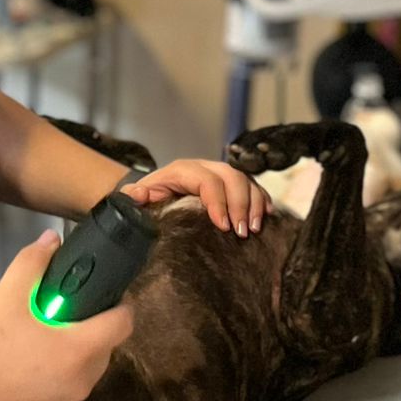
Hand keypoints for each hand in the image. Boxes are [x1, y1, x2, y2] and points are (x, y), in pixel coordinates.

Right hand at [0, 233, 132, 400]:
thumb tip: (51, 240)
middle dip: (90, 333)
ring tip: (38, 348)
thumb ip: (34, 263)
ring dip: (71, 362)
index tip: (104, 297)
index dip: (120, 306)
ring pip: (81, 379)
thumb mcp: (7, 295)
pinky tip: (22, 378)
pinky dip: (52, 388)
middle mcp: (80, 384)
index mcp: (80, 349)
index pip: (123, 325)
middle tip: (61, 318)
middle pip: (103, 352)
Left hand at [121, 158, 267, 236]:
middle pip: (231, 177)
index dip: (218, 201)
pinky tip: (266, 215)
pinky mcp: (231, 184)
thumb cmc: (149, 199)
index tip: (223, 226)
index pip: (207, 180)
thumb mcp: (140, 197)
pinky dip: (261, 199)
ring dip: (254, 203)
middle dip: (241, 204)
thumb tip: (137, 194)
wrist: (155, 193)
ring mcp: (220, 174)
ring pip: (246, 180)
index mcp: (183, 170)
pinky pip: (253, 186)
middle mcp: (205, 168)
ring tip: (254, 229)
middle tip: (242, 232)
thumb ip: (135, 196)